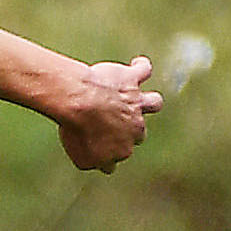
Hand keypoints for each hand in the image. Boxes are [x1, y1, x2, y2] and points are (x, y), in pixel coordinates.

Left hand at [57, 56, 162, 172]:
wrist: (83, 102)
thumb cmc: (78, 130)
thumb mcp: (81, 158)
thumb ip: (93, 163)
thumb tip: (104, 166)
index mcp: (123, 149)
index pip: (119, 154)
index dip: (108, 151)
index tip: (97, 146)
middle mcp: (135, 127)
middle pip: (137, 132)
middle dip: (127, 130)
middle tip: (109, 123)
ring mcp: (135, 103)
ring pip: (153, 103)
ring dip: (149, 102)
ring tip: (139, 100)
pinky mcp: (131, 80)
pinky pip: (143, 71)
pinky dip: (141, 66)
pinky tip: (136, 64)